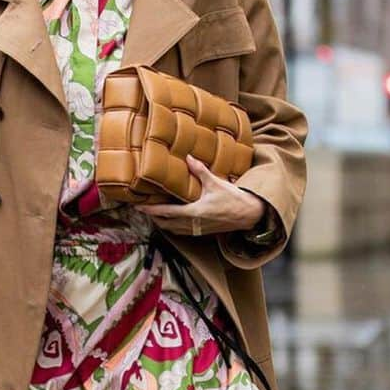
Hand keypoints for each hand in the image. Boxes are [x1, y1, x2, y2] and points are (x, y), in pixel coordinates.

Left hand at [134, 155, 266, 235]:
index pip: (165, 213)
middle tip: (144, 209)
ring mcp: (198, 230)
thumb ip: (200, 171)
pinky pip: (183, 231)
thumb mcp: (216, 183)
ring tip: (156, 214)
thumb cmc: (234, 199)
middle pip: (166, 224)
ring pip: (174, 230)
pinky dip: (174, 226)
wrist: (250, 214)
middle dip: (154, 218)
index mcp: (193, 213)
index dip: (150, 210)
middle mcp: (193, 224)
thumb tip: (188, 158)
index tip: (139, 207)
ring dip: (163, 223)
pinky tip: (174, 219)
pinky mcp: (204, 231)